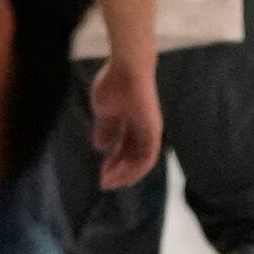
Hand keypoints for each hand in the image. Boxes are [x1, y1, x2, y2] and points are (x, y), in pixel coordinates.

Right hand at [89, 56, 163, 190]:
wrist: (127, 69)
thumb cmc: (114, 84)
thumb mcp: (104, 111)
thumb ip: (105, 129)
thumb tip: (100, 146)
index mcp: (133, 125)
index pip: (126, 150)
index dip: (114, 163)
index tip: (101, 173)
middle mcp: (145, 131)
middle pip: (133, 158)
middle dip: (118, 172)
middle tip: (103, 183)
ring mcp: (150, 131)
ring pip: (141, 161)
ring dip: (125, 174)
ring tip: (108, 182)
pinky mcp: (153, 131)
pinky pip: (147, 157)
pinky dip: (135, 168)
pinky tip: (120, 174)